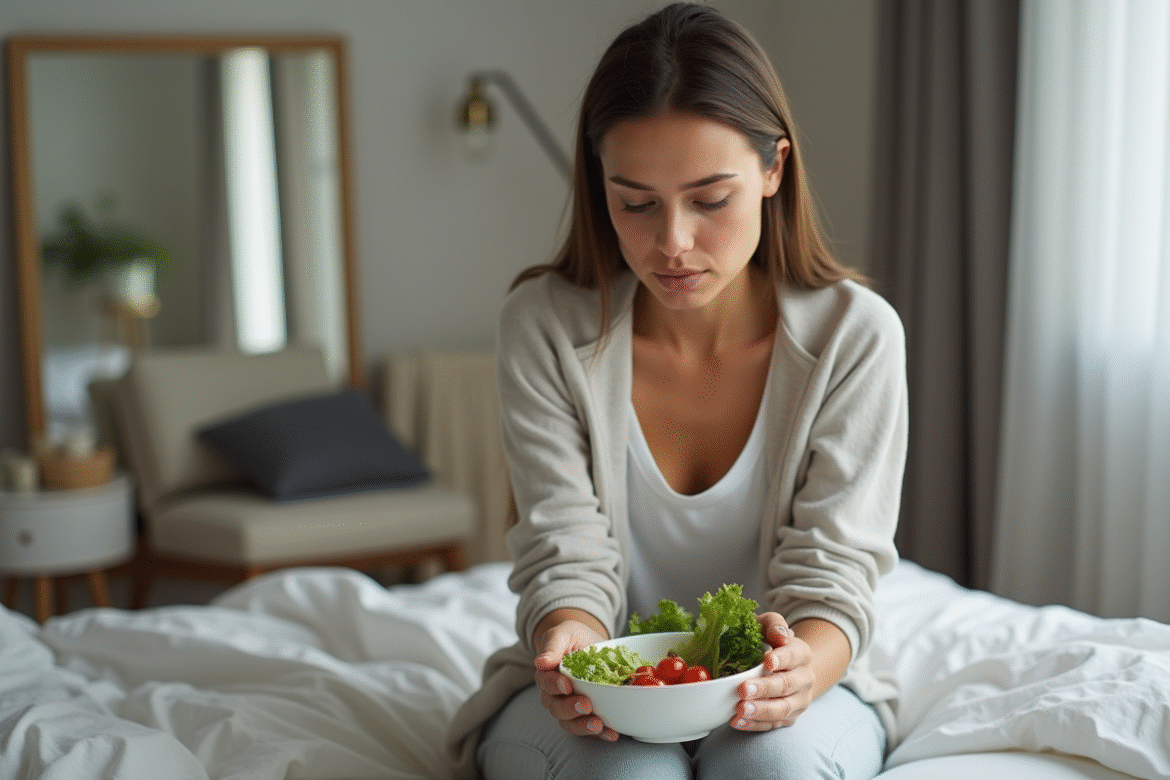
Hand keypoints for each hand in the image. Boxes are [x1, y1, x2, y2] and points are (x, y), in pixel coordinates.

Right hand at [533, 617, 619, 740]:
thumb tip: (541, 662)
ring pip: (570, 722)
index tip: (567, 685)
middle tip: (585, 705)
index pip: (546, 683)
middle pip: (556, 707)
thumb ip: (552, 646)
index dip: (555, 685)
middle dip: (570, 709)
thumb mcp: (563, 634)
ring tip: (598, 725)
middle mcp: (555, 694)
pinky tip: (612, 733)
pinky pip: (590, 727)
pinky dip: (601, 733)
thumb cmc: (573, 637)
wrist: (589, 644)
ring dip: (583, 726)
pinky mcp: (587, 714)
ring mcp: (570, 706)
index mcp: (547, 674)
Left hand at [733, 613, 815, 729]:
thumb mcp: (770, 625)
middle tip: (743, 689)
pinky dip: (754, 725)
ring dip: (761, 710)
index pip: (795, 655)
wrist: (786, 666)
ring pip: (783, 709)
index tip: (767, 661)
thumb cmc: (770, 642)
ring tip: (740, 709)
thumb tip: (779, 635)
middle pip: (788, 685)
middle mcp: (805, 678)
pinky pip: (773, 725)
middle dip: (765, 688)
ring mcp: (799, 701)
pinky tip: (737, 721)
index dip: (782, 658)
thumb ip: (774, 624)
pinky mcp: (789, 718)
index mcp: (802, 653)